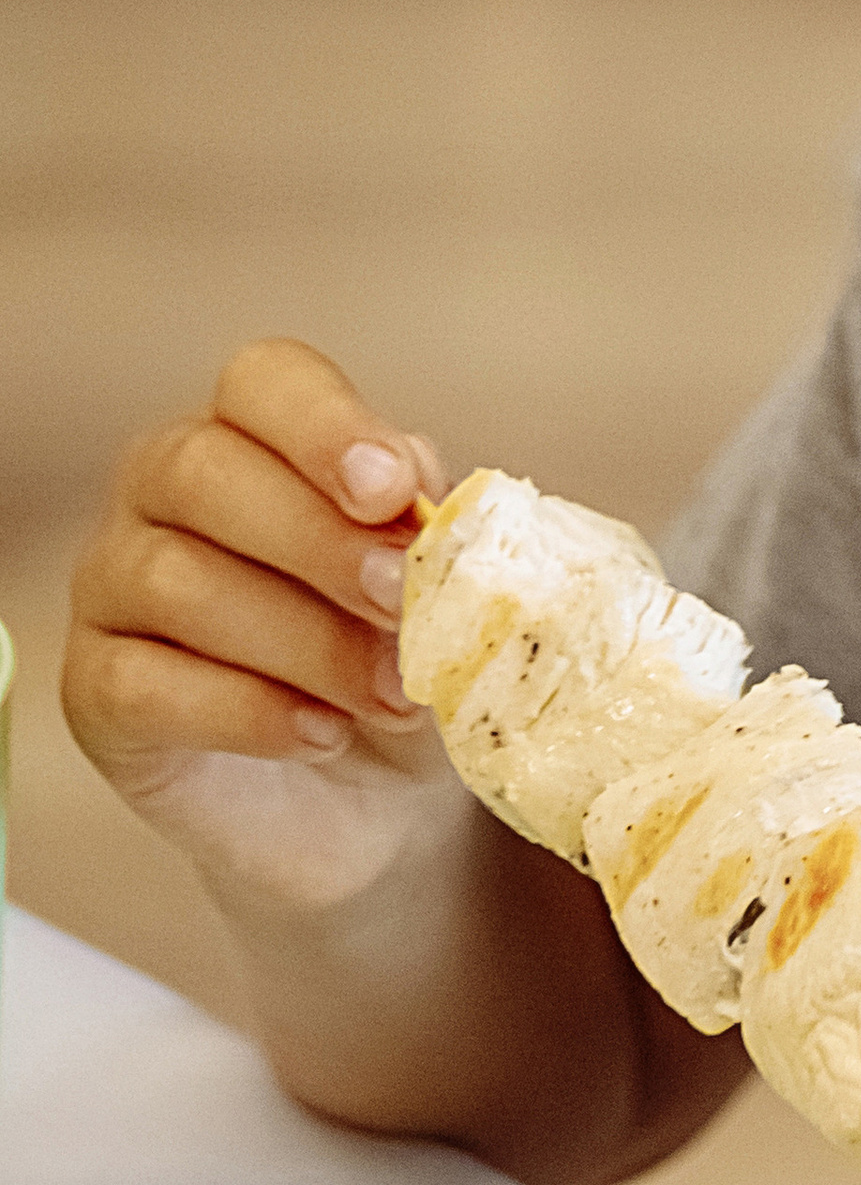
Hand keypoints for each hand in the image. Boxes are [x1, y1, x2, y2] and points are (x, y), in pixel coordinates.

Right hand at [64, 339, 460, 916]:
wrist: (377, 802)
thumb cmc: (402, 664)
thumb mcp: (441, 596)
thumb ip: (432, 536)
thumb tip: (426, 500)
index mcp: (254, 438)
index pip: (264, 383)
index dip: (326, 426)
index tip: (395, 491)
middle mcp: (162, 494)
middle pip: (202, 472)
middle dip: (317, 539)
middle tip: (400, 602)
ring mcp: (113, 589)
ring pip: (175, 582)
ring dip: (304, 642)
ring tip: (392, 697)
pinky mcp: (95, 692)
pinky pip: (142, 685)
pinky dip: (247, 712)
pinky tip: (322, 734)